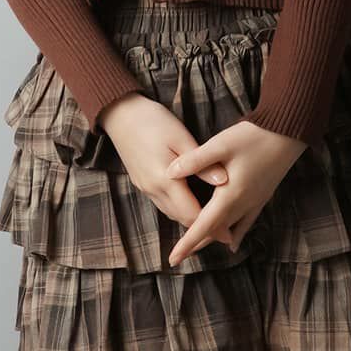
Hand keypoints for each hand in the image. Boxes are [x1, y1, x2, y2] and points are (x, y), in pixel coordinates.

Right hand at [98, 92, 237, 245]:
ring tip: (212, 225)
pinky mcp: (141, 183)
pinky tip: (191, 207)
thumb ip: (202, 163)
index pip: (192, 214)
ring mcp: (145, 188)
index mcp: (165, 180)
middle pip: (181, 218)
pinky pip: (163, 204)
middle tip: (226, 233)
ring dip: (190, 220)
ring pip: (171, 213)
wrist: (120, 114)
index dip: (212, 226)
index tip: (230, 235)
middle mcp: (153, 190)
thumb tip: (225, 182)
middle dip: (203, 229)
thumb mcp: (181, 138)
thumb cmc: (153, 121)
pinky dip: (179, 210)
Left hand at [159, 120, 308, 266]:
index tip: (173, 259)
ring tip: (197, 248)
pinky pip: (247, 223)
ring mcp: (255, 201)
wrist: (289, 131)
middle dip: (196, 244)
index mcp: (230, 195)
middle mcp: (243, 204)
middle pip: (216, 231)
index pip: (204, 226)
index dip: (187, 243)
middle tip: (179, 256)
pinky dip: (236, 235)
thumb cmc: (254, 136)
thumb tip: (169, 174)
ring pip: (229, 229)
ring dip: (213, 239)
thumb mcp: (220, 144)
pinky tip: (232, 244)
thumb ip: (194, 160)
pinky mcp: (263, 196)